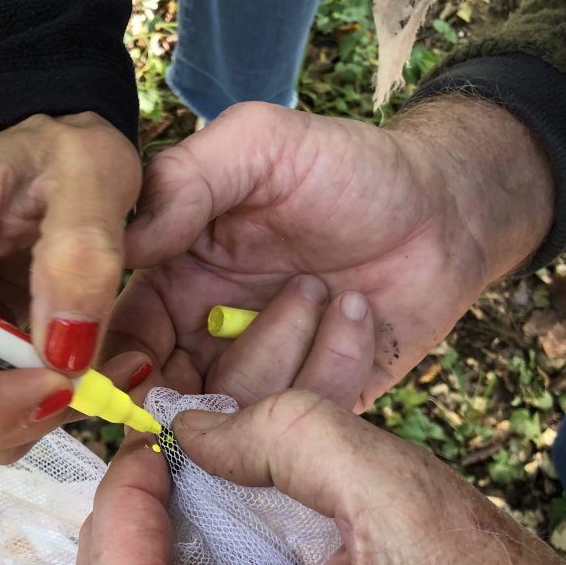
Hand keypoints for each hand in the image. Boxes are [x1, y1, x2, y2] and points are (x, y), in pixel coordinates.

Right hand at [0, 112, 141, 463]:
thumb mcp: (91, 171)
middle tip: (82, 386)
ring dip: (24, 421)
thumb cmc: (69, 151)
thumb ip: (81, 253)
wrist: (58, 156)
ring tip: (87, 375)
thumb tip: (65, 354)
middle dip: (4, 417)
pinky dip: (37, 413)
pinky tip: (79, 373)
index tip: (59, 382)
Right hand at [105, 98, 553, 410]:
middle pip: (168, 394)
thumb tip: (124, 245)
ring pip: (237, 412)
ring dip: (282, 346)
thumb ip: (183, 181)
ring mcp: (265, 376)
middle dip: (187, 390)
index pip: (124, 335)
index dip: (119, 360)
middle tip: (226, 356)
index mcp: (176, 278)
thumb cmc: (350, 169)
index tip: (137, 368)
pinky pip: (304, 420)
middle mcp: (209, 336)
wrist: (446, 210)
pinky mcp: (317, 404)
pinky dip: (333, 364)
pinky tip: (359, 313)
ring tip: (326, 289)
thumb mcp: (259, 144)